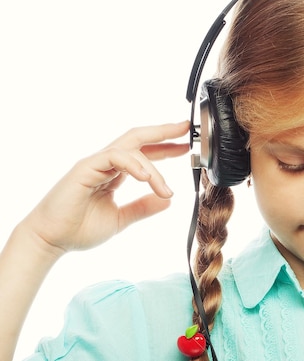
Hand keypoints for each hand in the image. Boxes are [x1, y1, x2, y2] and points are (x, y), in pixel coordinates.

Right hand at [22, 121, 189, 256]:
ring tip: (164, 187)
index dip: (165, 148)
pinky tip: (146, 177)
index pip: (143, 153)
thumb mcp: (121, 219)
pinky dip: (133, 164)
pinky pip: (114, 157)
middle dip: (163, 132)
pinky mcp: (85, 168)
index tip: (185, 147)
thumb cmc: (78, 230)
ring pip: (131, 149)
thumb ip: (143, 208)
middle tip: (186, 129)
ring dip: (153, 167)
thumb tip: (167, 200)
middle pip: (138, 138)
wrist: (50, 241)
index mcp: (113, 173)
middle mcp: (105, 164)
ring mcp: (95, 163)